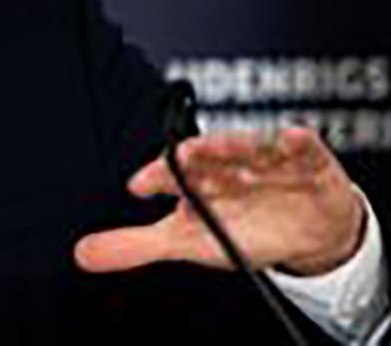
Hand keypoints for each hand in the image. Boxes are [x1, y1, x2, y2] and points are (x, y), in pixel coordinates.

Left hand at [74, 127, 364, 276]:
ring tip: (226, 143)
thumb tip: (82, 253)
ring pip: (250, 145)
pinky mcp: (306, 161)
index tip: (139, 185)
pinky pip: (303, 147)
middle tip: (183, 156)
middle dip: (197, 153)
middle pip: (209, 153)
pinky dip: (297, 142)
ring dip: (238, 143)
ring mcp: (266, 159)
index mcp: (195, 177)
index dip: (155, 176)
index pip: (170, 172)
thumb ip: (136, 246)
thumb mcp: (189, 243)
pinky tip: (291, 138)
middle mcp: (226, 162)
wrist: (308, 233)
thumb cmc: (243, 228)